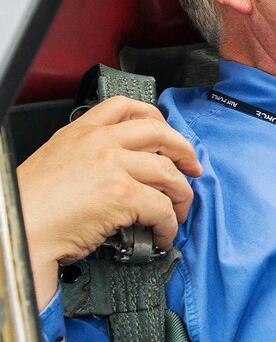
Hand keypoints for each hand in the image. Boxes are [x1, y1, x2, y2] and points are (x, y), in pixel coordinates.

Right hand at [17, 97, 201, 309]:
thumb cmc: (30, 206)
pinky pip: (162, 207)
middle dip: (184, 152)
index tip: (170, 134)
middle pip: (160, 133)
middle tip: (193, 169)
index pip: (125, 107)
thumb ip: (88, 155)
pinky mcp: (122, 194)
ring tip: (179, 212)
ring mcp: (113, 166)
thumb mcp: (57, 161)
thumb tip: (123, 168)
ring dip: (181, 195)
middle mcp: (99, 142)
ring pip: (168, 172)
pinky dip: (170, 224)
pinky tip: (165, 234)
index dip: (156, 118)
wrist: (17, 231)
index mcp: (81, 132)